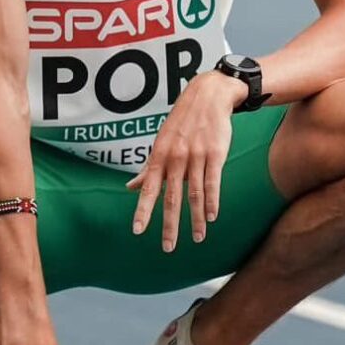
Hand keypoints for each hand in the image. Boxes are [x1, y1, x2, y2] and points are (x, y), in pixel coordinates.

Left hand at [127, 71, 237, 250]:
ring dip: (195, 219)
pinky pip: (213, 181)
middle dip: (169, 225)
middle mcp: (176, 158)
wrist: (208, 96)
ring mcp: (196, 156)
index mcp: (160, 157)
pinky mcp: (215, 153)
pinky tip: (212, 217)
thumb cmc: (182, 122)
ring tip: (197, 239)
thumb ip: (148, 168)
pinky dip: (212, 201)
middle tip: (168, 248)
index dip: (143, 210)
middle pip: (171, 198)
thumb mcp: (161, 142)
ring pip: (195, 194)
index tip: (137, 230)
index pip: (149, 189)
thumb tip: (130, 187)